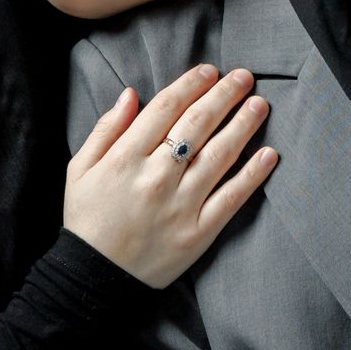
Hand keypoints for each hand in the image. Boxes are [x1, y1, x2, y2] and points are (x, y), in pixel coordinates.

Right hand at [64, 65, 275, 286]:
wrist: (96, 278)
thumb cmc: (87, 220)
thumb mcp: (80, 170)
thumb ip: (106, 130)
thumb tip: (132, 94)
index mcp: (125, 158)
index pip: (165, 108)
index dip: (191, 84)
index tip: (210, 71)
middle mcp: (156, 177)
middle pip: (197, 124)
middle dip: (224, 95)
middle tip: (244, 77)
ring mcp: (180, 205)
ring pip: (219, 155)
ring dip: (244, 125)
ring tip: (260, 105)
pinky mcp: (199, 232)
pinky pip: (231, 198)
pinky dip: (253, 175)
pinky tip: (270, 154)